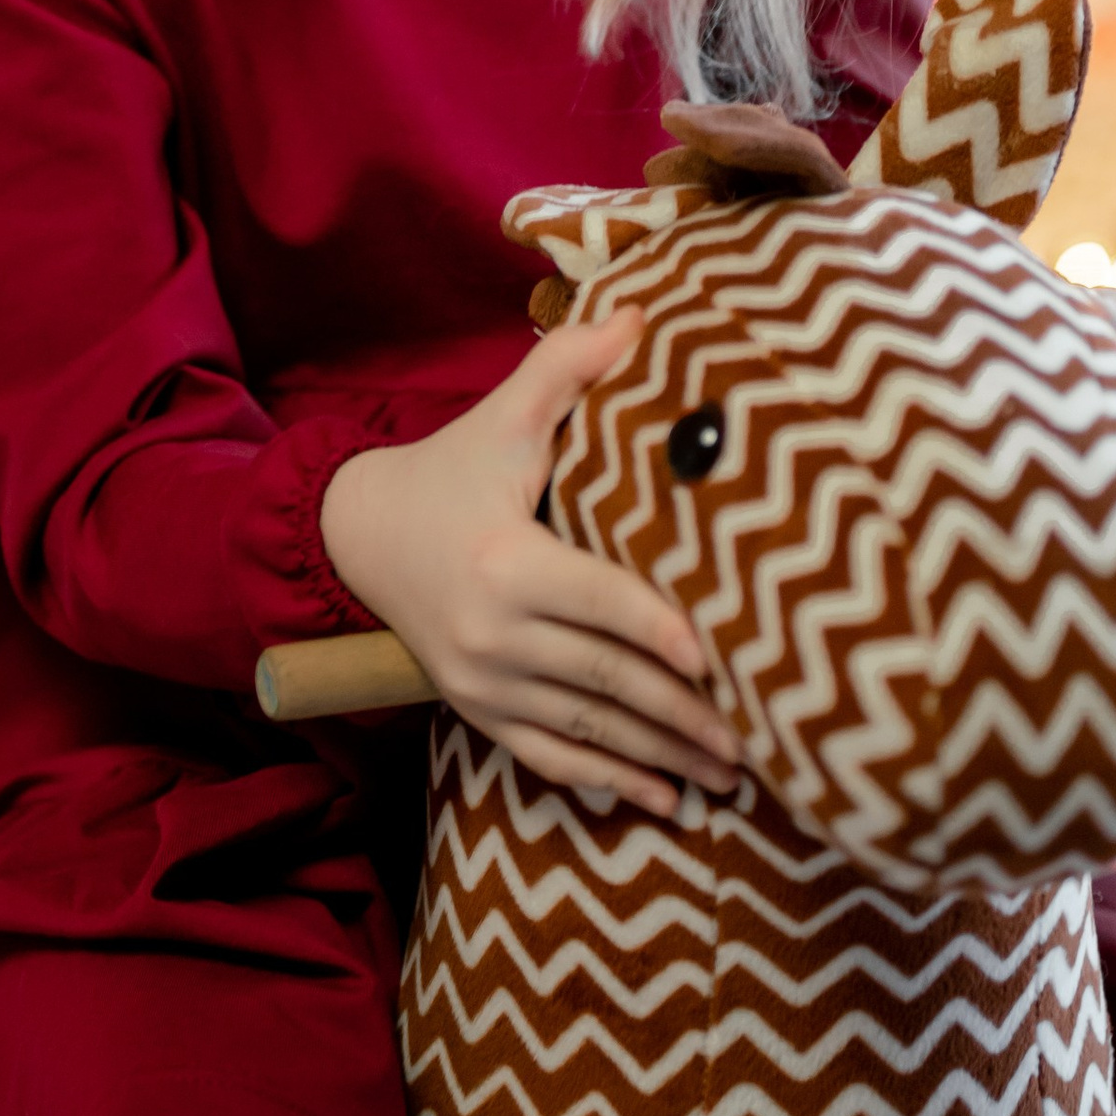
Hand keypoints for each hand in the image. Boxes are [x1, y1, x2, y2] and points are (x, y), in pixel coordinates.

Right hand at [320, 310, 741, 818]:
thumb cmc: (449, 468)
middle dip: (683, 715)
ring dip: (662, 760)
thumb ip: (567, 368)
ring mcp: (481, 683)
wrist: (357, 535)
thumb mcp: (502, 416)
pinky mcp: (476, 711)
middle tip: (759, 739)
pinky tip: (664, 804)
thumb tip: (639, 312)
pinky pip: (549, 759)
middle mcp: (491, 633)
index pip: (598, 604)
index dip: (659, 632)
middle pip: (603, 681)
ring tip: (732, 777)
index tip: (719, 660)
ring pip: (585, 732)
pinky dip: (608, 785)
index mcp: (505, 561)